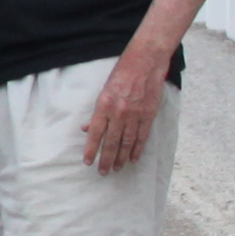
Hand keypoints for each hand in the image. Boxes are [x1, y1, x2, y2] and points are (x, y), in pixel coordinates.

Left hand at [84, 50, 168, 171]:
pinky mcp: (148, 115)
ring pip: (127, 142)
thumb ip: (97, 113)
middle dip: (107, 159)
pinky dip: (137, 149)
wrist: (145, 63)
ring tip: (118, 169)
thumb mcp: (104, 91)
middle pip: (111, 142)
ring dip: (122, 158)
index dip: (91, 149)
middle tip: (103, 172)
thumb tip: (86, 129)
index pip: (95, 133)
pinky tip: (133, 159)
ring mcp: (135, 115)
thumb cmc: (121, 74)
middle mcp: (119, 113)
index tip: (88, 161)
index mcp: (104, 106)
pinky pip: (142, 137)